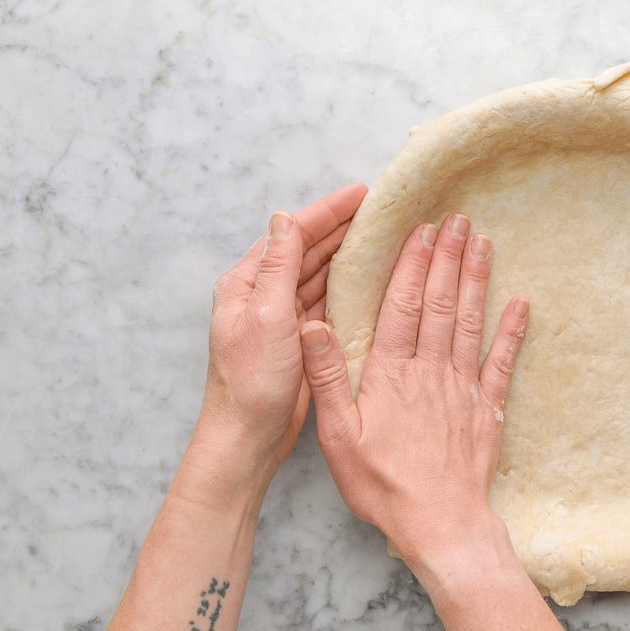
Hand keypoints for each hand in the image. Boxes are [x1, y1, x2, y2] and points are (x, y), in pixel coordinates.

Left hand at [189, 183, 367, 499]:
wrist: (248, 436)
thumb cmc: (251, 380)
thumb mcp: (266, 314)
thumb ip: (277, 265)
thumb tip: (284, 217)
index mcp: (248, 282)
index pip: (292, 233)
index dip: (327, 211)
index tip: (362, 194)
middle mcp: (263, 294)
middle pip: (307, 248)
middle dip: (341, 226)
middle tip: (381, 209)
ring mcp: (282, 316)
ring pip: (319, 273)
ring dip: (347, 253)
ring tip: (381, 235)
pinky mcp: (300, 338)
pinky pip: (327, 300)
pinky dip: (348, 285)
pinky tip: (371, 277)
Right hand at [298, 213, 528, 564]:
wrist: (441, 524)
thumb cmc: (383, 485)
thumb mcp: (338, 436)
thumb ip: (328, 378)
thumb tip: (312, 326)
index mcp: (391, 374)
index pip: (401, 306)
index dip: (412, 264)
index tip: (421, 229)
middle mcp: (430, 372)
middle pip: (439, 303)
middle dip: (448, 257)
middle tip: (457, 218)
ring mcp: (463, 388)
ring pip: (469, 322)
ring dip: (476, 280)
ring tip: (482, 242)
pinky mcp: (487, 410)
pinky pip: (502, 362)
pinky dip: (512, 331)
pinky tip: (522, 303)